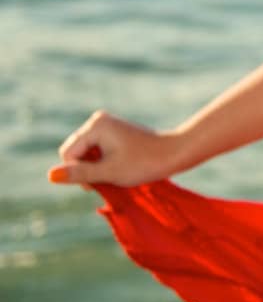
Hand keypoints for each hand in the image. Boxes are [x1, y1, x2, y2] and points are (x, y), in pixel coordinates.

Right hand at [47, 110, 184, 189]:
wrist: (173, 153)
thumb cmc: (143, 163)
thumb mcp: (108, 172)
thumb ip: (79, 174)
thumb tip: (50, 176)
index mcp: (95, 125)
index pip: (68, 154)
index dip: (78, 172)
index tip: (99, 182)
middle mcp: (98, 120)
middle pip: (75, 151)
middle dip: (86, 169)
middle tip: (108, 179)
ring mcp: (105, 124)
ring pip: (85, 152)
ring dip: (95, 167)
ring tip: (114, 173)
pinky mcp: (112, 130)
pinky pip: (96, 149)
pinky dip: (102, 161)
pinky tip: (117, 166)